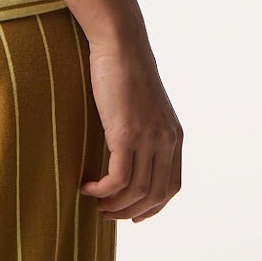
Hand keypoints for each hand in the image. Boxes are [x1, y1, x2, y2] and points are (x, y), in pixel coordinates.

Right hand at [80, 31, 182, 224]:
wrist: (121, 44)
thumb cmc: (125, 71)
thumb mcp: (144, 106)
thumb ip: (144, 130)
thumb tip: (128, 152)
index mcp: (175, 136)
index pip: (171, 187)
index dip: (152, 207)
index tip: (132, 215)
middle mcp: (166, 140)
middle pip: (156, 195)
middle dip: (131, 212)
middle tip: (107, 215)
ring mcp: (148, 138)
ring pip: (137, 191)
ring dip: (114, 205)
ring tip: (95, 204)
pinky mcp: (126, 133)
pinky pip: (117, 178)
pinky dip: (102, 190)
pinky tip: (87, 186)